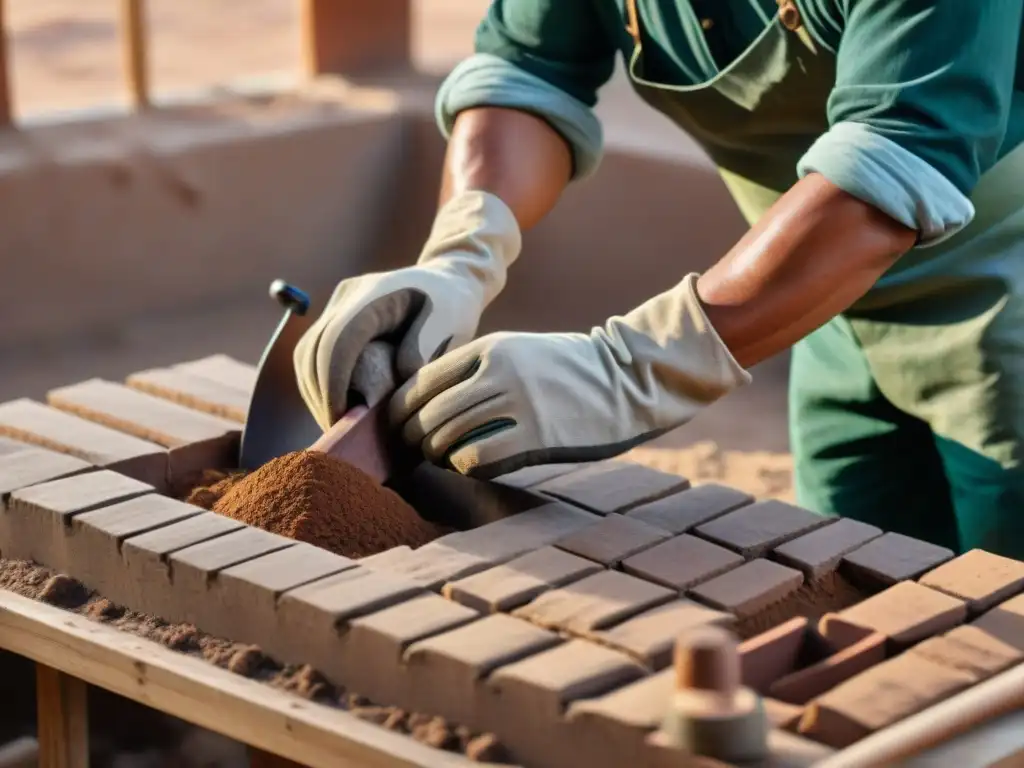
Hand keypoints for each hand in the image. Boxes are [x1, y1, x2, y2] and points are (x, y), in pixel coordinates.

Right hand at [294, 191, 520, 429]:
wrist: (447, 278)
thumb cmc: (453, 305)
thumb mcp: (450, 324)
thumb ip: (423, 349)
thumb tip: (397, 377)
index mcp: (374, 294)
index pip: (337, 341)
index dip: (333, 383)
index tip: (341, 420)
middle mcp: (347, 296)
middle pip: (313, 350)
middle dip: (321, 395)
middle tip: (338, 431)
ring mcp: (337, 305)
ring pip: (306, 354)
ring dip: (316, 392)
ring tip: (336, 423)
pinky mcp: (335, 318)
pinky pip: (315, 354)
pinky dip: (321, 383)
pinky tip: (338, 406)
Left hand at [390, 273, 751, 477]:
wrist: (627, 378)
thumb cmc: (568, 370)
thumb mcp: (518, 351)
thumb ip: (477, 369)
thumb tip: (429, 402)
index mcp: (489, 348)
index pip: (423, 379)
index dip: (400, 407)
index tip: (396, 424)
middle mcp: (497, 372)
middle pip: (429, 412)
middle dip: (411, 436)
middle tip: (410, 450)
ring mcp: (517, 403)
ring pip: (447, 436)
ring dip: (435, 454)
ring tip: (439, 459)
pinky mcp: (536, 435)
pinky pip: (477, 458)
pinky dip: (463, 466)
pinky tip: (470, 465)